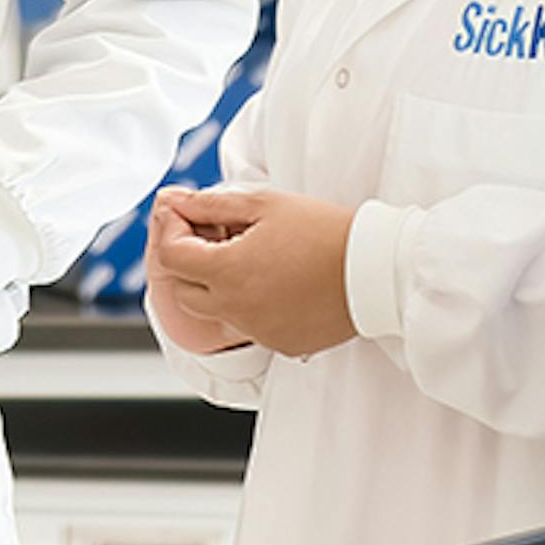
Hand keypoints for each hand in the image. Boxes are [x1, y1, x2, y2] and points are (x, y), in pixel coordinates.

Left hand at [148, 187, 359, 360]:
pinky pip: (248, 326)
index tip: (188, 215)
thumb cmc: (324, 231)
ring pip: (215, 312)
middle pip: (183, 290)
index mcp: (227, 272)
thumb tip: (174, 201)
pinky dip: (249, 305)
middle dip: (188, 262)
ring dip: (217, 285)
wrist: (374, 269)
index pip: (169, 256)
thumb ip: (210, 205)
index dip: (172, 230)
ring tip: (249, 256)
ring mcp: (258, 330)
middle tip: (214, 236)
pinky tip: (274, 280)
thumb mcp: (263, 204)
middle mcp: (236, 308)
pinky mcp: (280, 343)